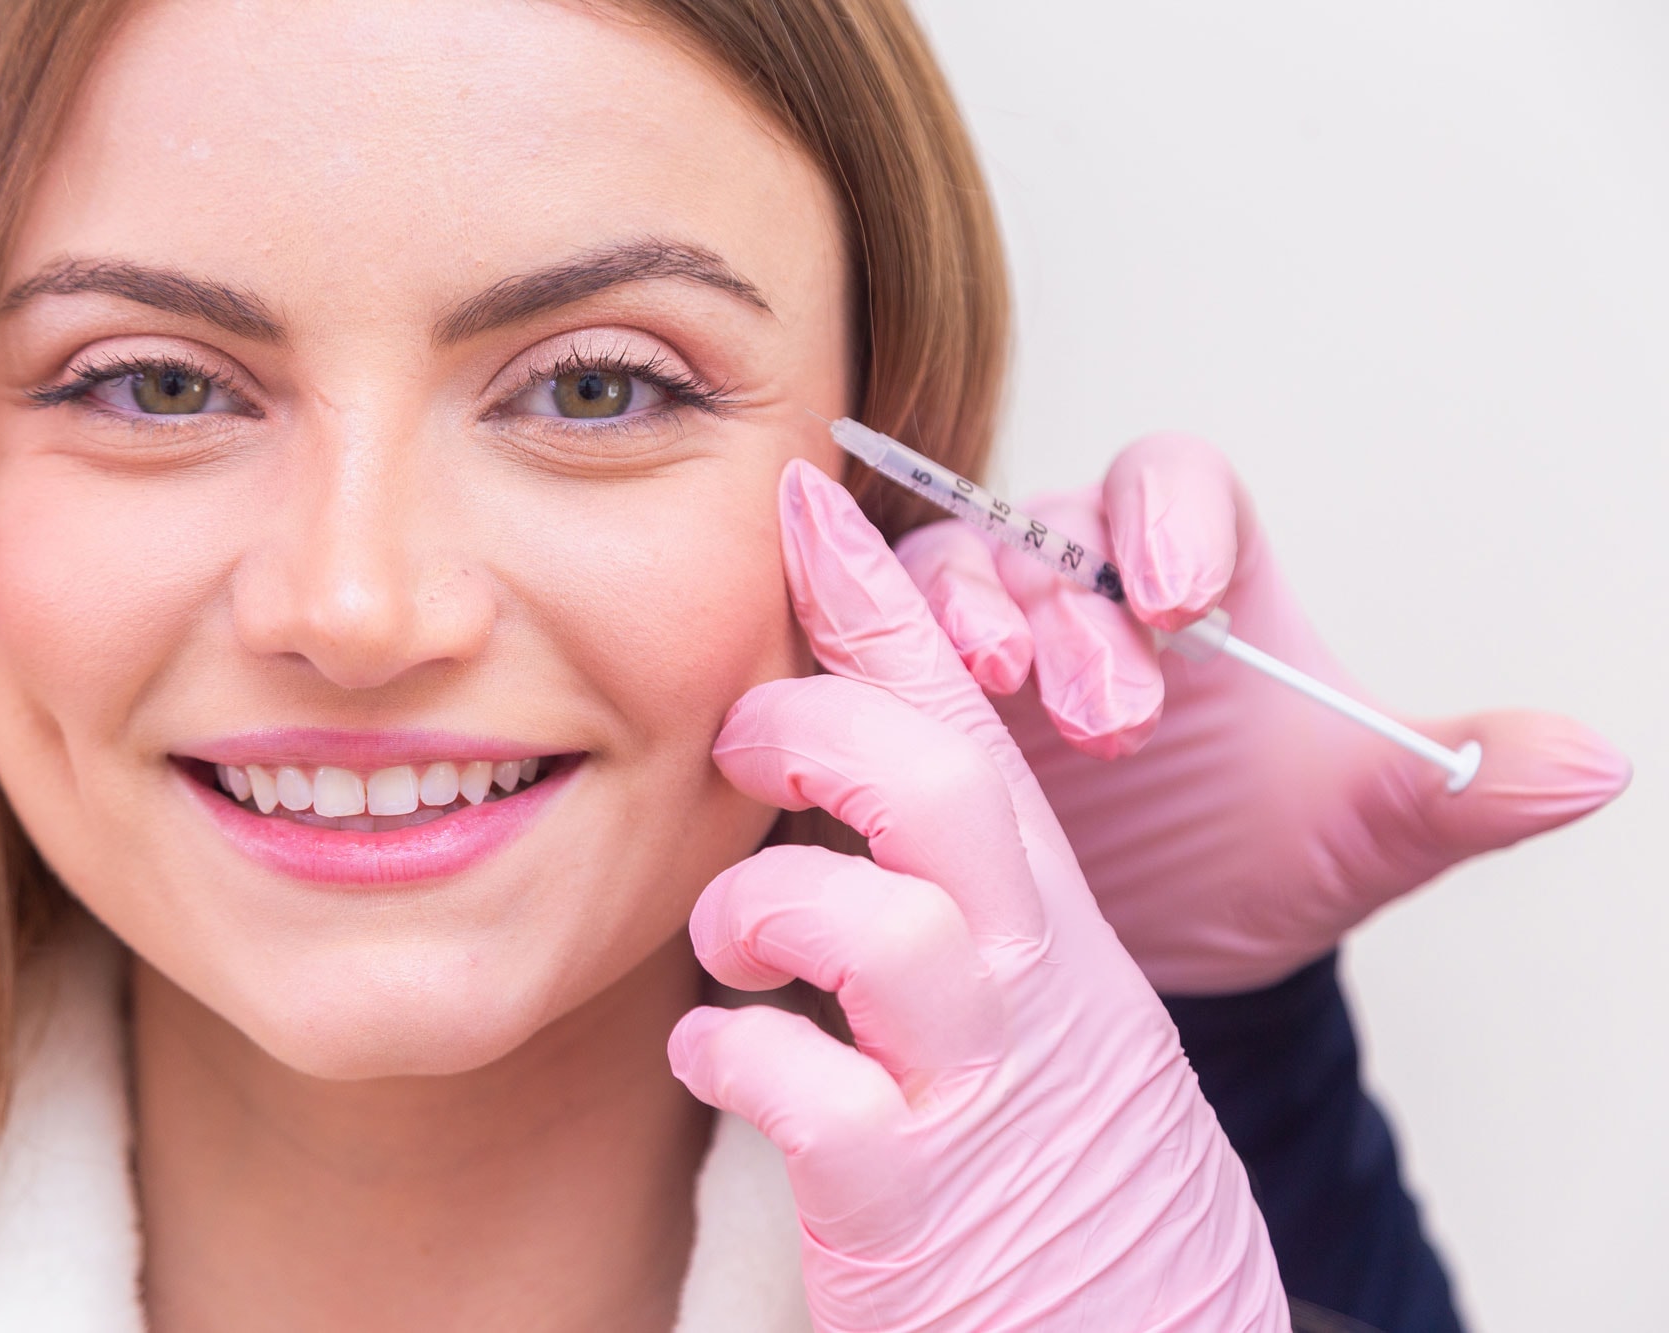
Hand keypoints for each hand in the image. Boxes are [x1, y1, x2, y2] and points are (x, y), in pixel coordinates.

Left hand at [667, 461, 1287, 1331]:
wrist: (1142, 1322)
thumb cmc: (1039, 1131)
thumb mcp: (1015, 977)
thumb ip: (935, 861)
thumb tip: (831, 741)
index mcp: (1034, 906)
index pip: (965, 720)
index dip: (885, 603)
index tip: (803, 500)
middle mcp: (1018, 975)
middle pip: (941, 787)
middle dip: (825, 731)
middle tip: (743, 741)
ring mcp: (970, 1082)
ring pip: (880, 929)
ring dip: (766, 914)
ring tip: (731, 953)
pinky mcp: (912, 1198)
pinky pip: (813, 1097)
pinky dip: (738, 1059)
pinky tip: (721, 1060)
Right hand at [895, 434, 1630, 992]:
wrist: (1158, 951)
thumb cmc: (1259, 861)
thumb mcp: (1364, 833)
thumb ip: (1458, 789)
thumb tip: (1596, 762)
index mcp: (1196, 579)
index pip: (1174, 491)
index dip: (1168, 520)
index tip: (1183, 598)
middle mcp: (1081, 587)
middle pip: (1056, 534)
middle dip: (1077, 609)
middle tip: (1112, 717)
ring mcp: (985, 635)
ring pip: (950, 567)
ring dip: (963, 613)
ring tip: (987, 691)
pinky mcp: (903, 689)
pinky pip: (864, 637)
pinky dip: (859, 648)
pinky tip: (862, 704)